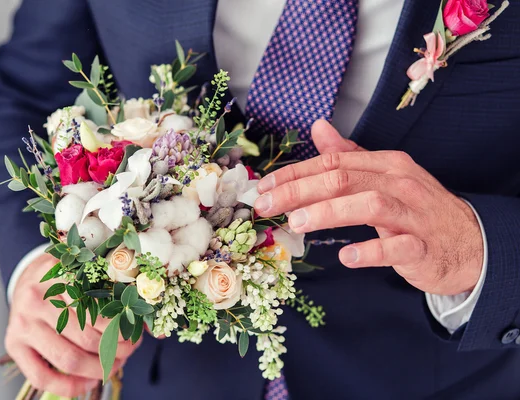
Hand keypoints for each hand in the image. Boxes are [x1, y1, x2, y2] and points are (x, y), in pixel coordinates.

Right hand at [5, 254, 140, 396]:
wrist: (27, 279)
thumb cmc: (68, 279)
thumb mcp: (91, 276)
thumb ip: (121, 297)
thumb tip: (158, 333)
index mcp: (62, 274)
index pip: (101, 308)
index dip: (125, 327)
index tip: (137, 335)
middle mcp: (38, 297)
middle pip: (88, 336)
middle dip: (116, 350)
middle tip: (129, 352)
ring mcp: (23, 322)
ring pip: (69, 358)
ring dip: (99, 369)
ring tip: (114, 365)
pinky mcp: (13, 344)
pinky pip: (41, 376)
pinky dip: (68, 387)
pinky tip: (86, 384)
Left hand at [254, 120, 483, 295]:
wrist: (471, 242)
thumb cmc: (417, 209)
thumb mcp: (385, 176)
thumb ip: (350, 155)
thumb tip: (318, 128)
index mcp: (385, 164)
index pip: (332, 163)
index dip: (294, 174)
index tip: (262, 187)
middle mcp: (399, 183)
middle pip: (343, 179)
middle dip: (299, 190)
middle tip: (266, 205)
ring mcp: (413, 215)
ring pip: (369, 205)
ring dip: (329, 212)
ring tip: (296, 223)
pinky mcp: (423, 247)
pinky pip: (397, 247)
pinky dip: (371, 251)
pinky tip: (346, 257)